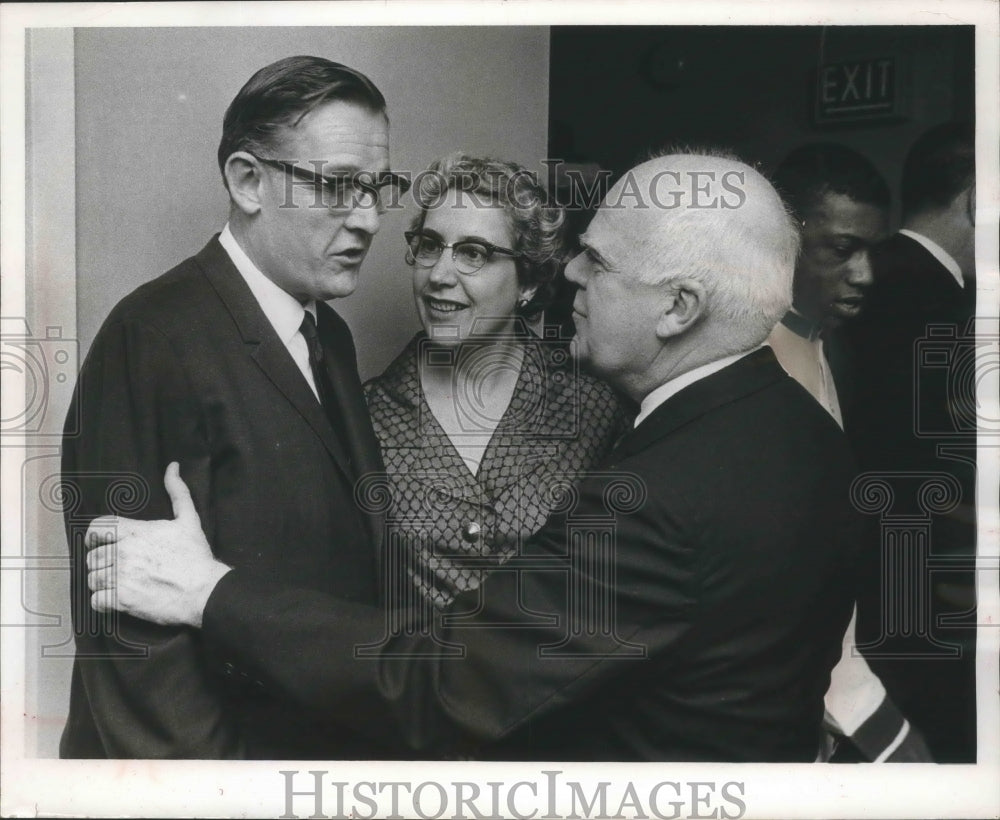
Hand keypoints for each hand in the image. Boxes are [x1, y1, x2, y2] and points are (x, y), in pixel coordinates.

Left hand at [86, 462, 230, 627]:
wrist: (204, 590)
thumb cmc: (195, 556)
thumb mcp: (188, 519)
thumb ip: (177, 491)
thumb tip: (172, 466)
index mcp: (134, 531)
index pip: (96, 528)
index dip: (93, 536)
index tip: (97, 543)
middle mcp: (123, 552)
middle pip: (92, 557)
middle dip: (102, 564)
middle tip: (118, 570)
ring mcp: (120, 576)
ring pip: (93, 579)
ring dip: (103, 584)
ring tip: (120, 586)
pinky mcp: (120, 600)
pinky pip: (95, 601)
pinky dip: (103, 603)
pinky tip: (118, 600)